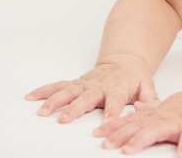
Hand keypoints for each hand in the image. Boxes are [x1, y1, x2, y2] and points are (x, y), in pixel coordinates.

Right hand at [25, 55, 158, 123]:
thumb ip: (151, 99)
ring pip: (67, 92)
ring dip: (54, 101)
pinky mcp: (76, 83)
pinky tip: (30, 97)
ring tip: (42, 112)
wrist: (124, 60)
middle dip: (75, 109)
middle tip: (64, 120)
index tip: (106, 121)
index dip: (112, 110)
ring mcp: (85, 84)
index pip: (116, 100)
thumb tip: (151, 108)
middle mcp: (99, 86)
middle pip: (86, 98)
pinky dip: (44, 90)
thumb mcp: (148, 86)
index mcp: (118, 88)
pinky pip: (58, 86)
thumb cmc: (135, 78)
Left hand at [93, 87, 181, 156]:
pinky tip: (180, 157)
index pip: (132, 121)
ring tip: (129, 150)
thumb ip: (152, 108)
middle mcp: (164, 118)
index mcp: (157, 115)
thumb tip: (137, 107)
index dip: (114, 127)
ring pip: (157, 131)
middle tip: (106, 145)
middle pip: (139, 127)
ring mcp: (180, 123)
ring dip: (142, 140)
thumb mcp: (169, 106)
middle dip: (121, 135)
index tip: (97, 134)